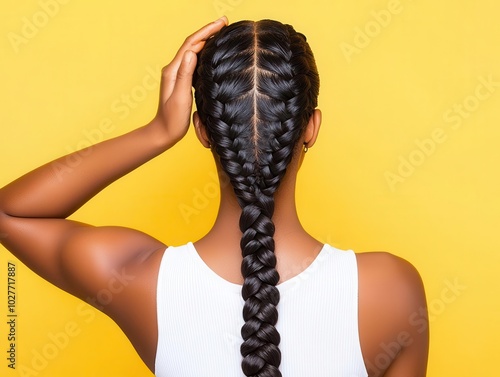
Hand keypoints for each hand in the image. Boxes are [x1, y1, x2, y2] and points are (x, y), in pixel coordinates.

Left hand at [151, 16, 227, 145]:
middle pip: (192, 44)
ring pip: (193, 50)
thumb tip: (191, 52)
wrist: (164, 133)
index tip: (222, 24)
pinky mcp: (182, 80)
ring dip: (206, 39)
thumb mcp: (180, 97)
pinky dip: (204, 52)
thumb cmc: (172, 119)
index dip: (206, 32)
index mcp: (173, 70)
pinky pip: (194, 61)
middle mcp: (174, 69)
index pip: (191, 44)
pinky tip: (212, 52)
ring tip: (221, 32)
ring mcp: (178, 74)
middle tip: (224, 22)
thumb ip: (185, 75)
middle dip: (208, 31)